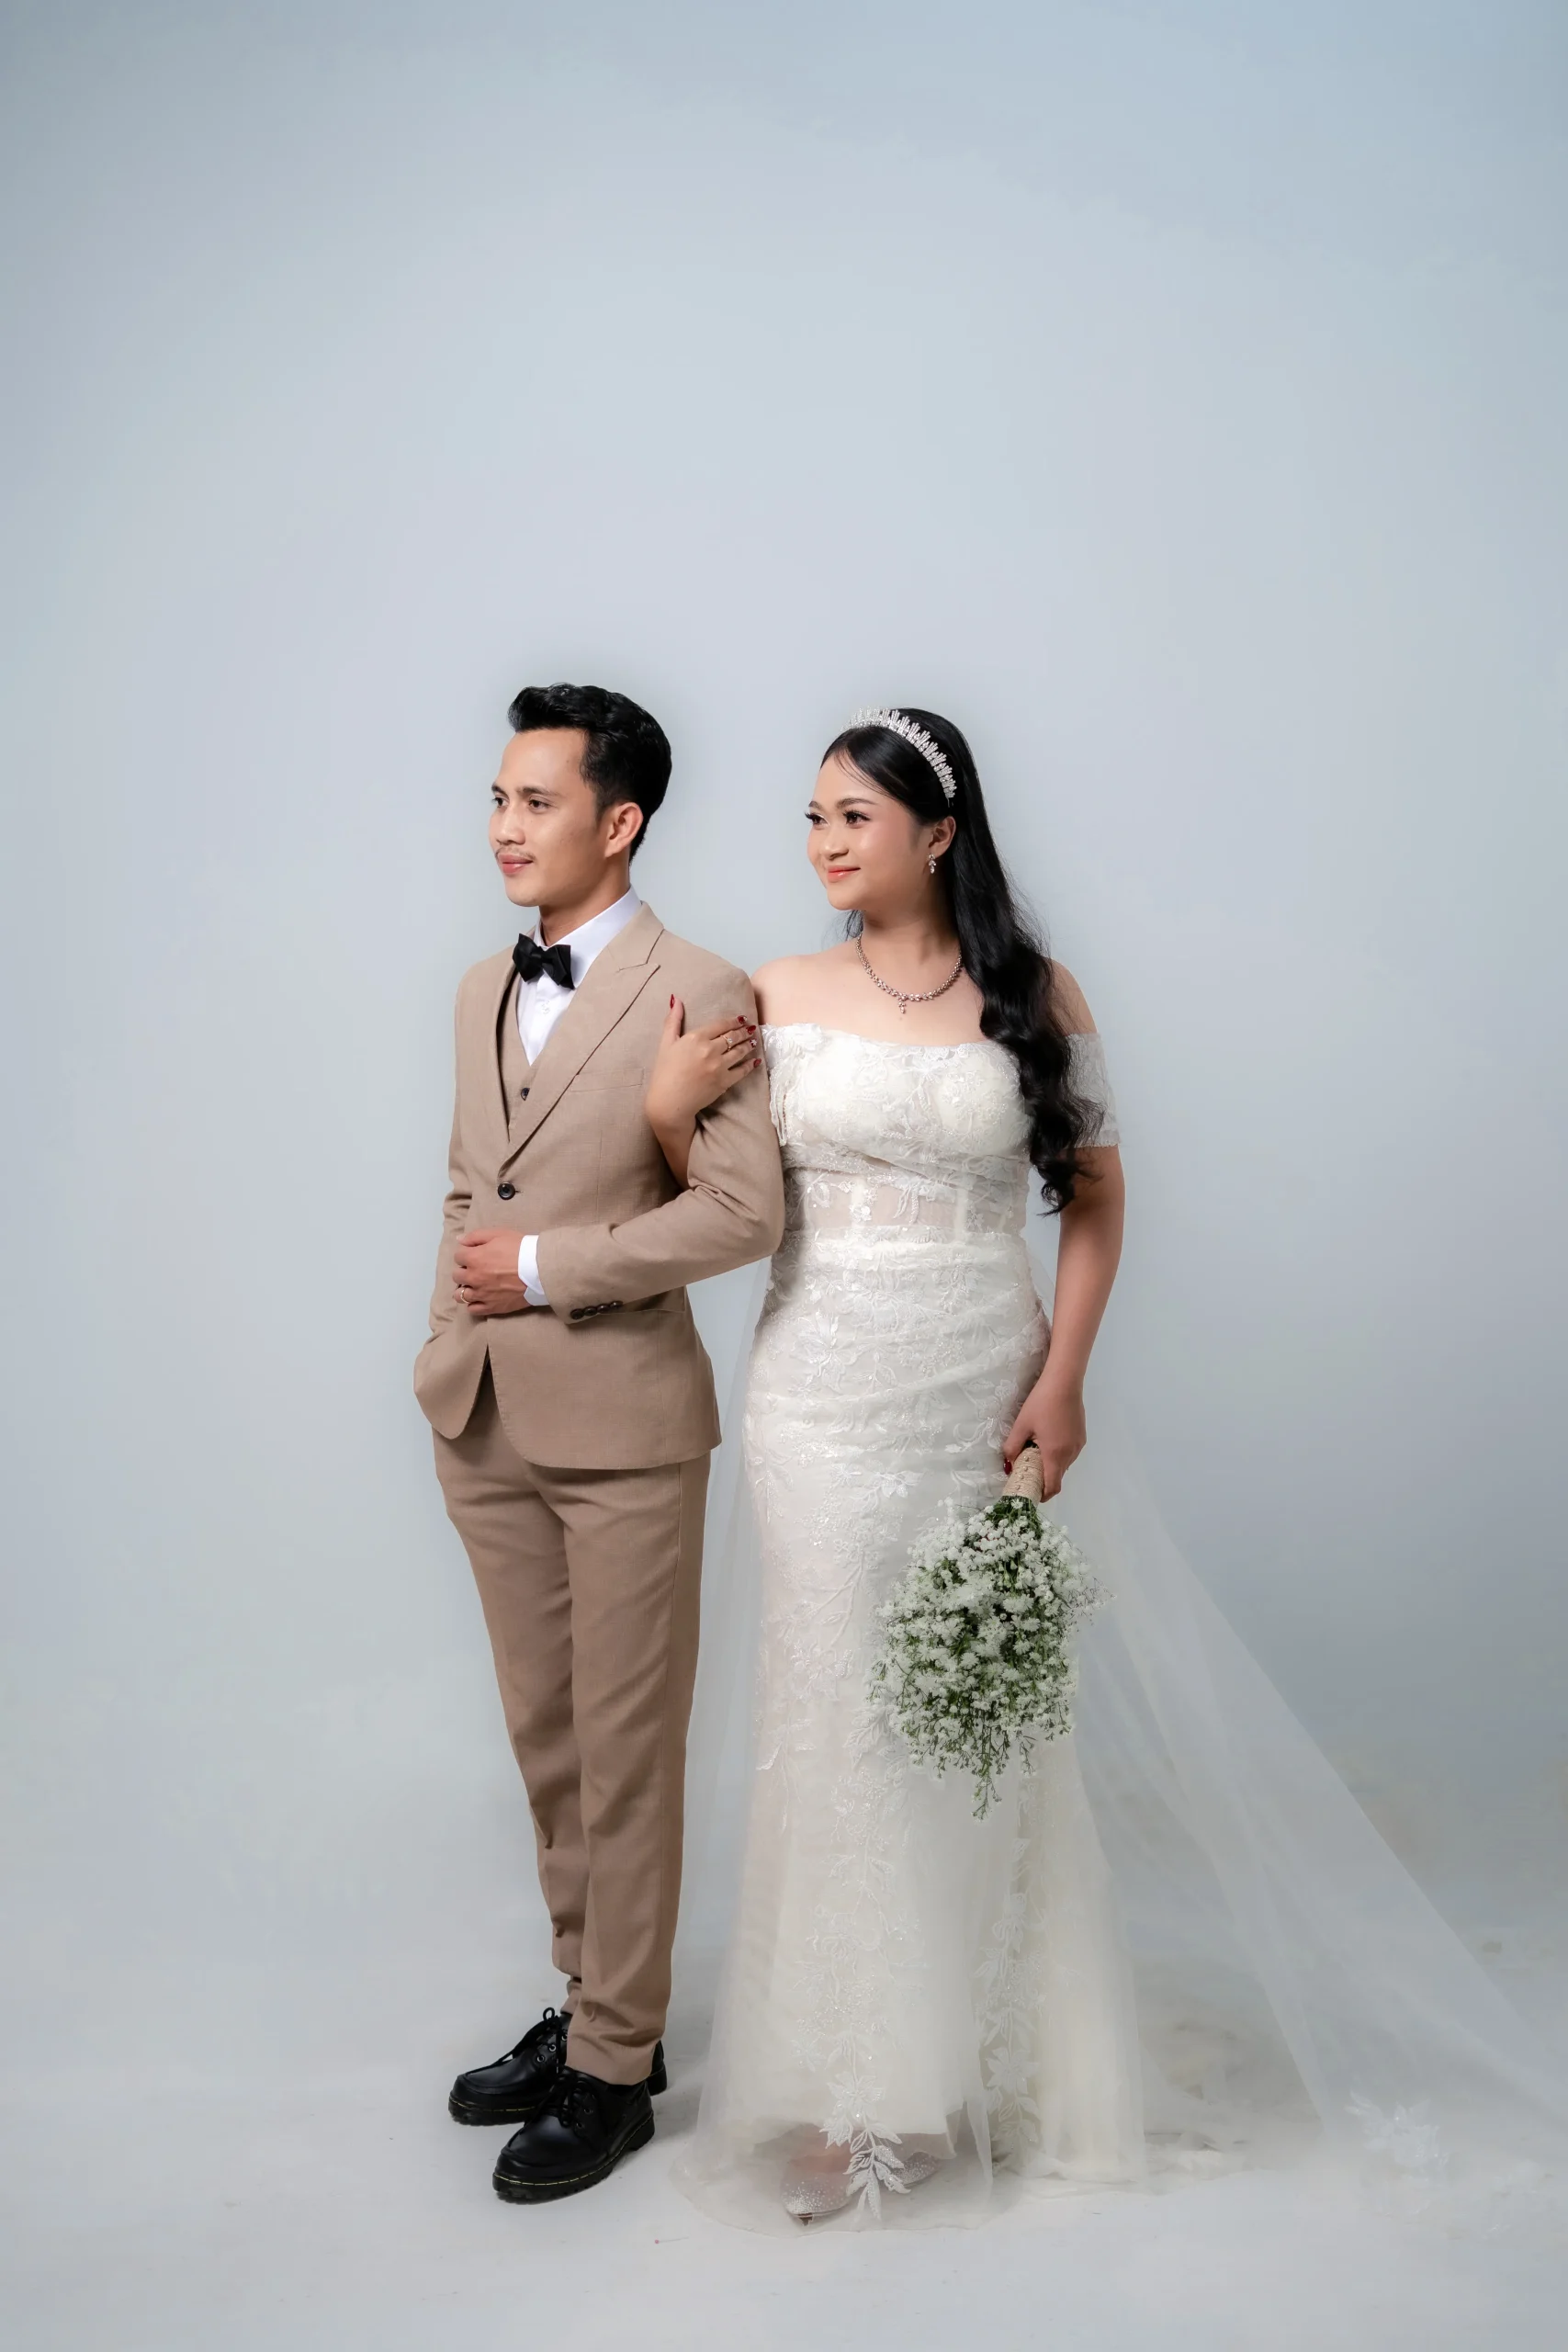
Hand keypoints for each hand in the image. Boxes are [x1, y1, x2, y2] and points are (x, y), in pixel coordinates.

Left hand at [453, 1229, 532, 1317]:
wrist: (539, 1270)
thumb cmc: (520, 1248)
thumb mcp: (498, 1234)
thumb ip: (475, 1236)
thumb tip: (459, 1240)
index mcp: (473, 1259)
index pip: (458, 1256)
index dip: (467, 1253)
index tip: (476, 1253)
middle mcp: (473, 1278)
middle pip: (457, 1276)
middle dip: (464, 1270)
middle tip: (477, 1268)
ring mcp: (481, 1294)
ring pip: (460, 1295)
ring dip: (465, 1289)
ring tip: (475, 1285)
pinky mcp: (491, 1307)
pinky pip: (472, 1309)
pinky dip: (473, 1304)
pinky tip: (481, 1298)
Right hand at [645, 997, 759, 1129]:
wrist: (669, 1102)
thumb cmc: (664, 1073)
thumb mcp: (665, 1043)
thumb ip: (673, 1020)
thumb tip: (676, 999)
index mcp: (696, 1038)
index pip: (721, 1025)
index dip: (733, 1021)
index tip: (742, 1019)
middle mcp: (710, 1049)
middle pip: (733, 1037)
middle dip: (744, 1031)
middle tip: (751, 1028)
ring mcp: (719, 1066)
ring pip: (740, 1051)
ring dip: (749, 1044)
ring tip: (754, 1041)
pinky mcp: (724, 1081)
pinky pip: (742, 1071)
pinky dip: (750, 1065)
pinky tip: (756, 1061)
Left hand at [1003, 1377, 1086, 1498]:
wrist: (1064, 1382)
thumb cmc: (1041, 1403)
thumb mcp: (1022, 1425)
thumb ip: (1012, 1447)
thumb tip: (1008, 1463)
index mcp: (1055, 1454)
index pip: (1053, 1486)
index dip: (1043, 1495)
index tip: (1033, 1494)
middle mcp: (1071, 1453)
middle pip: (1058, 1475)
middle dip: (1044, 1478)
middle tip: (1028, 1470)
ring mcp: (1079, 1444)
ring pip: (1065, 1464)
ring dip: (1052, 1465)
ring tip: (1036, 1451)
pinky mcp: (1082, 1435)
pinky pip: (1070, 1452)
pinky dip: (1060, 1454)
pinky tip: (1049, 1439)